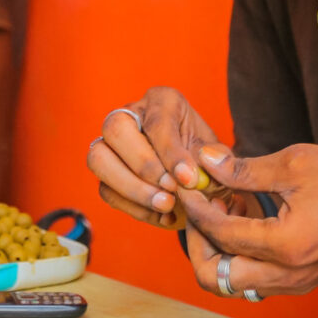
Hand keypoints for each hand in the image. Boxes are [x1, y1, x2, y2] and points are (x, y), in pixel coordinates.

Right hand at [85, 86, 250, 229]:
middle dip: (143, 166)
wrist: (198, 184)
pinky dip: (133, 208)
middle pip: (115, 129)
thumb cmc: (207, 163)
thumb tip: (205, 159)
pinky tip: (162, 216)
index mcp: (162, 101)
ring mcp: (111, 142)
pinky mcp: (106, 172)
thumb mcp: (219, 157)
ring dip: (132, 189)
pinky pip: (106, 190)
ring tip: (166, 206)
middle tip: (171, 192)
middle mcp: (130, 114)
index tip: (188, 179)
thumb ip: (217, 159)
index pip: (157, 122)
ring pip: (98, 159)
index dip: (170, 152)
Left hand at [177, 143, 317, 297]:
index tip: (188, 184)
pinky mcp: (301, 279)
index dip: (197, 207)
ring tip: (224, 209)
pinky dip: (240, 254)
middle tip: (200, 208)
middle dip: (198, 243)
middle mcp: (288, 274)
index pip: (220, 234)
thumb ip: (244, 169)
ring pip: (234, 282)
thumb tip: (206, 160)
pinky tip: (246, 217)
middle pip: (216, 278)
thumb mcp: (295, 164)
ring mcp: (295, 282)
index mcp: (285, 245)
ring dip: (219, 250)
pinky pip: (256, 277)